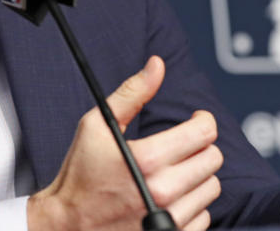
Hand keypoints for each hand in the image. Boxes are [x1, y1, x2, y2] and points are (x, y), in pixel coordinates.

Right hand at [28, 56, 221, 230]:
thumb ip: (132, 93)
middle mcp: (162, 192)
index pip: (203, 133)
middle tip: (181, 145)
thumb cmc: (80, 175)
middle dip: (200, 146)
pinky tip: (171, 197)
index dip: (202, 120)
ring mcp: (169, 220)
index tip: (196, 120)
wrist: (67, 225)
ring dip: (198, 176)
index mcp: (147, 159)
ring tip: (174, 171)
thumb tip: (157, 65)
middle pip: (212, 158)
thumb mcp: (97, 126)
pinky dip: (193, 205)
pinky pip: (204, 217)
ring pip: (212, 187)